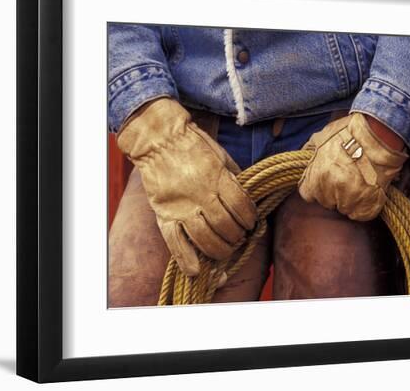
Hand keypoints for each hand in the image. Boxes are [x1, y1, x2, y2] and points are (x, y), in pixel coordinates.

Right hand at [117, 98, 256, 275]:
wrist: (159, 140)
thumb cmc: (193, 145)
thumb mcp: (221, 156)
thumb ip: (234, 178)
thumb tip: (248, 199)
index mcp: (217, 177)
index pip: (240, 206)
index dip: (250, 218)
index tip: (251, 222)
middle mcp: (200, 194)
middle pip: (226, 225)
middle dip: (237, 236)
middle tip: (239, 236)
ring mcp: (181, 206)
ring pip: (205, 238)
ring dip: (220, 248)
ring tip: (225, 248)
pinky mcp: (164, 214)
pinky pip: (175, 242)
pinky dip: (186, 259)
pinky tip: (197, 269)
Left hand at [298, 113, 407, 220]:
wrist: (378, 135)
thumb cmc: (349, 133)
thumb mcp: (321, 138)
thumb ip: (310, 151)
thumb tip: (304, 155)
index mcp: (315, 178)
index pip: (307, 193)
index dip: (315, 187)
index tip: (323, 181)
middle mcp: (329, 192)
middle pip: (325, 201)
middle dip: (332, 193)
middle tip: (345, 178)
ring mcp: (348, 200)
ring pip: (343, 208)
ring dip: (349, 199)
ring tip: (358, 182)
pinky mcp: (367, 206)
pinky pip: (360, 214)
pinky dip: (364, 207)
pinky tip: (367, 192)